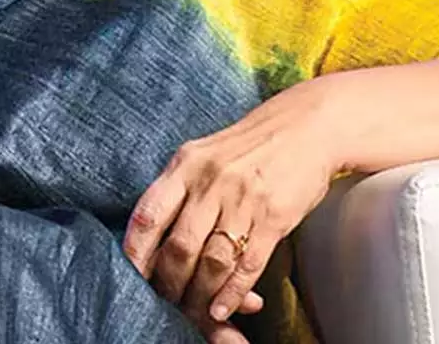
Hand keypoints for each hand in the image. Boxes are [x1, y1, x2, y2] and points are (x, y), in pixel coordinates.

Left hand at [123, 80, 339, 333]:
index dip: (135, 254)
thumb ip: (178, 190)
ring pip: (212, 262)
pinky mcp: (275, 217)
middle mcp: (211, 181)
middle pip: (179, 248)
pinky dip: (232, 294)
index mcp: (186, 164)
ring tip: (196, 310)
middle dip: (169, 285)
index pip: (147, 216)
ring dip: (200, 296)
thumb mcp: (205, 155)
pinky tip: (223, 309)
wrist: (309, 126)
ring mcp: (244, 200)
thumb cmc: (251, 146)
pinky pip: (247, 265)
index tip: (129, 279)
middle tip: (167, 302)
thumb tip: (151, 243)